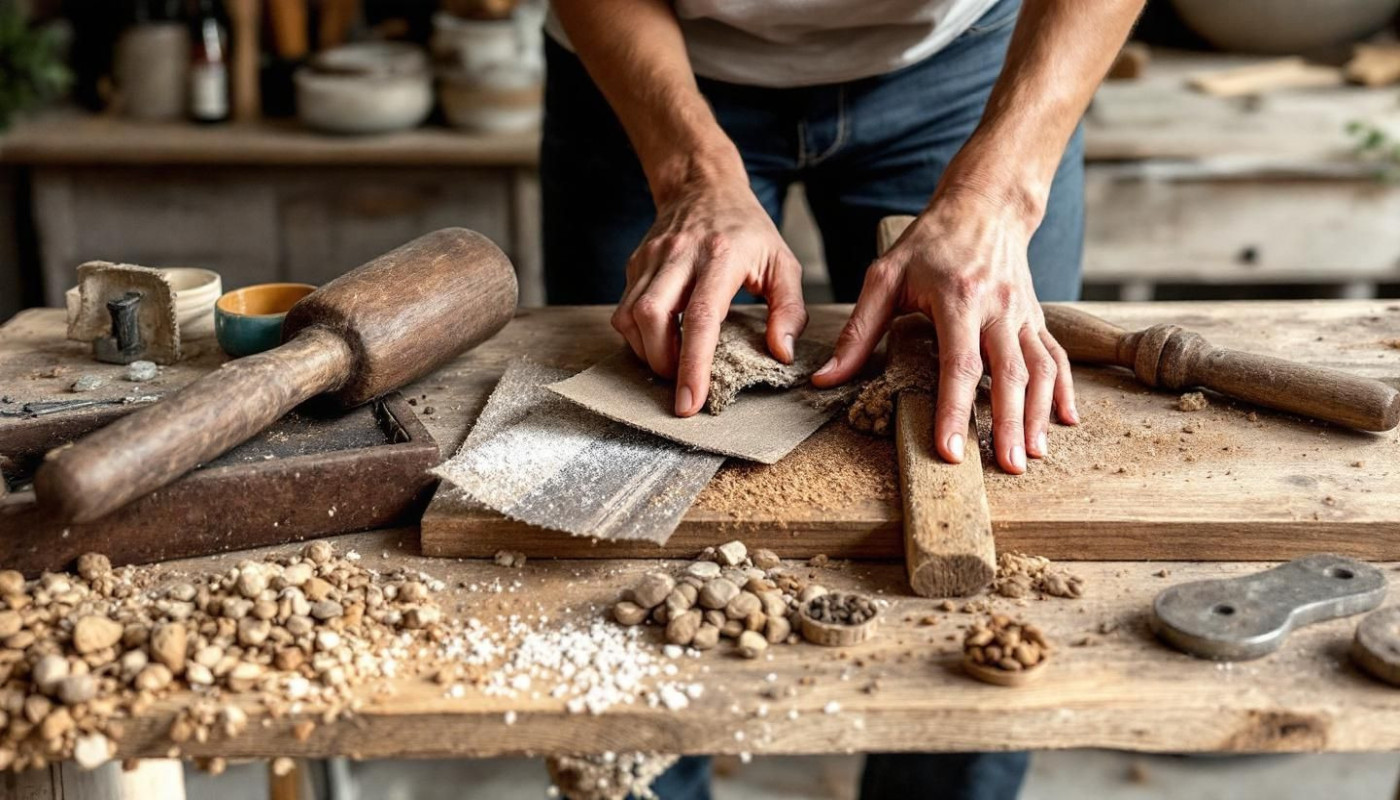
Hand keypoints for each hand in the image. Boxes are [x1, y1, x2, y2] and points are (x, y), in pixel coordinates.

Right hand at [612, 166, 807, 415]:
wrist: (704, 185)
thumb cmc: (748, 231)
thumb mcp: (783, 264)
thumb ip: (789, 310)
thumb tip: (781, 354)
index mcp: (721, 257)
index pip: (701, 317)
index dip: (693, 365)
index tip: (690, 402)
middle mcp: (680, 255)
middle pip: (653, 318)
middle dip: (663, 363)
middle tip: (682, 383)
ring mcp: (652, 258)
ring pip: (630, 316)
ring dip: (647, 352)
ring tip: (671, 364)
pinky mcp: (635, 264)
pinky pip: (622, 310)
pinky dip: (637, 337)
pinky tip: (658, 342)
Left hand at [810, 192, 1078, 473]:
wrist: (984, 206)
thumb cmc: (930, 243)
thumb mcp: (885, 277)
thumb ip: (858, 331)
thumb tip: (827, 378)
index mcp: (959, 298)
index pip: (960, 365)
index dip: (956, 410)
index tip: (951, 450)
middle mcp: (998, 308)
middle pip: (1010, 375)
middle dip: (1009, 424)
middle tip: (1006, 468)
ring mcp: (1023, 314)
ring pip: (1041, 370)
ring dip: (1039, 416)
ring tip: (1030, 455)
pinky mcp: (1037, 318)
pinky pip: (1057, 357)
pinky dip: (1064, 391)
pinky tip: (1065, 422)